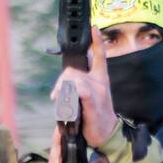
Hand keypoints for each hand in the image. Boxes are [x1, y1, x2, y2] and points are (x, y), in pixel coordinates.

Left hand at [50, 27, 117, 148]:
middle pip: (75, 70)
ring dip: (62, 89)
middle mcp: (100, 83)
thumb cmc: (95, 117)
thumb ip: (78, 88)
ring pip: (75, 80)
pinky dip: (70, 92)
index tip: (95, 28)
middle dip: (61, 80)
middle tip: (55, 95)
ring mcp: (97, 92)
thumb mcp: (87, 99)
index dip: (98, 42)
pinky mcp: (93, 102)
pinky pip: (81, 90)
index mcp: (101, 79)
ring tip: (57, 100)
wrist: (106, 134)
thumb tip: (63, 85)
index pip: (100, 56)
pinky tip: (63, 99)